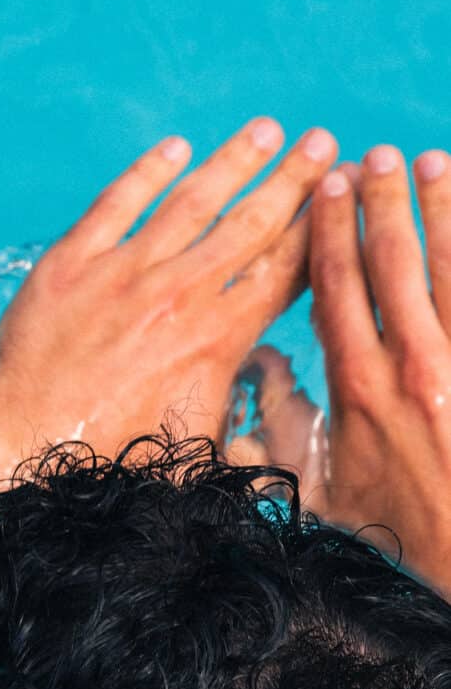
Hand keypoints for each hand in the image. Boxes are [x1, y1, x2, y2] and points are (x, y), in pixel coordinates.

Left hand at [0, 120, 338, 457]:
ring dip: (233, 162)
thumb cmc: (109, 462)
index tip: (339, 198)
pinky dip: (148, 172)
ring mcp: (122, 273)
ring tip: (265, 130)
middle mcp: (176, 294)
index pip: (283, 269)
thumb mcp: (194, 448)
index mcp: (214, 339)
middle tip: (321, 142)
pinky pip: (116, 203)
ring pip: (191, 201)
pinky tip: (175, 148)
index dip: (318, 229)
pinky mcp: (70, 264)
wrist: (20, 449)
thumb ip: (233, 409)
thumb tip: (259, 394)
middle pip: (249, 222)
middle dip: (292, 179)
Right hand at [308, 146, 450, 594]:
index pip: (337, 289)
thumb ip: (276, 425)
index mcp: (358, 390)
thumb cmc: (387, 532)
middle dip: (381, 202)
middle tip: (374, 156)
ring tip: (431, 162)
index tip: (324, 188)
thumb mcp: (314, 488)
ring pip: (450, 264)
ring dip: (441, 207)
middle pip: (393, 261)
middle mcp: (412, 366)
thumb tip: (256, 370)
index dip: (329, 232)